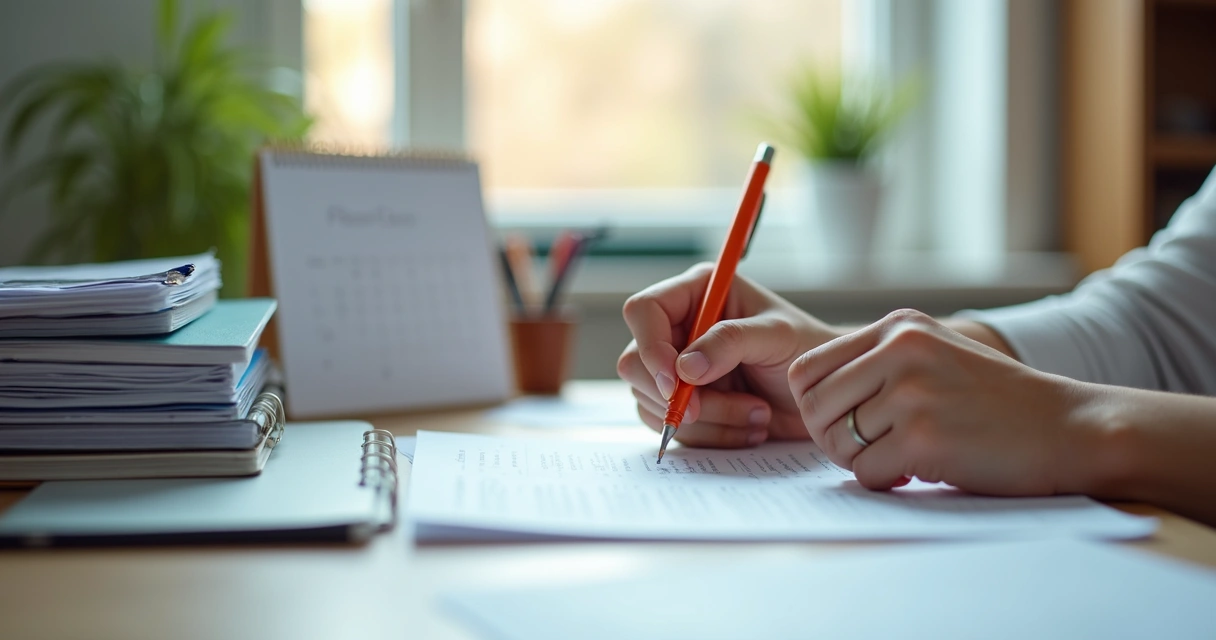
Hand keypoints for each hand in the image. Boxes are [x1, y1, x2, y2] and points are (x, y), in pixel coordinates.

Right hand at [618, 263, 841, 447]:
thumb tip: (685, 367)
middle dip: (671, 395)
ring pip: (651, 402)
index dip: (651, 347)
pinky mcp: (684, 404)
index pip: (644, 311)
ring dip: (705, 419)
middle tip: (704, 410)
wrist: (826, 393)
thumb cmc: (807, 349)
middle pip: (635, 362)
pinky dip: (711, 436)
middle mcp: (679, 327)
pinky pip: (671, 428)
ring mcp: (677, 369)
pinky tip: (749, 427)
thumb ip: (731, 342)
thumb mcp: (776, 336)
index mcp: (696, 293)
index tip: (677, 383)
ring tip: (756, 414)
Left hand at [787, 309, 1087, 495]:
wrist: (1070, 427)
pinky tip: (918, 472)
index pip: (807, 368)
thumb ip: (876, 365)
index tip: (842, 424)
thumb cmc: (997, 402)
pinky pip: (865, 473)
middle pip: (813, 407)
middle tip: (866, 451)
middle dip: (830, 438)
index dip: (813, 407)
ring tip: (901, 458)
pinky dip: (885, 482)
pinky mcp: (924, 437)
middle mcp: (900, 350)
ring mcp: (912, 392)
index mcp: (898, 328)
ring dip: (862, 462)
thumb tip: (805, 400)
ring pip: (837, 442)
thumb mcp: (934, 356)